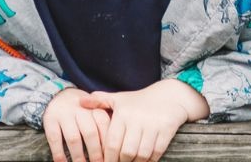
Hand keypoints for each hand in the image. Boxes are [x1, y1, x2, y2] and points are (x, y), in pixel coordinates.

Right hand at [42, 87, 111, 161]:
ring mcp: (65, 115)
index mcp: (95, 108)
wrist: (59, 96)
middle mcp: (81, 110)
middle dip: (95, 153)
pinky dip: (59, 154)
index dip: (107, 145)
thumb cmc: (83, 111)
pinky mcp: (50, 120)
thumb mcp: (95, 112)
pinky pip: (55, 140)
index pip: (104, 127)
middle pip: (90, 134)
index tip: (110, 157)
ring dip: (78, 156)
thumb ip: (104, 126)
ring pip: (73, 138)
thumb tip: (114, 148)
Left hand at [84, 78, 209, 161]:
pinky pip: (156, 152)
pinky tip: (145, 161)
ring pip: (141, 154)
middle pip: (126, 152)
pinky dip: (150, 161)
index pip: (112, 142)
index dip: (108, 158)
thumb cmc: (140, 101)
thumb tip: (80, 102)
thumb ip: (100, 101)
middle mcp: (137, 119)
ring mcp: (153, 125)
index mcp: (123, 113)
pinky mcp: (166, 129)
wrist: (170, 96)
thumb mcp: (120, 98)